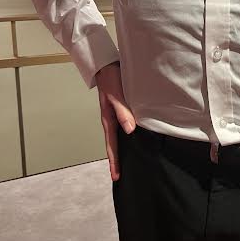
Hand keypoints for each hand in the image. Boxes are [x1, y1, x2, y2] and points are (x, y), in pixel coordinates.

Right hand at [95, 61, 135, 180]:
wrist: (106, 64)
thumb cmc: (111, 79)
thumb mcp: (117, 95)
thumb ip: (123, 112)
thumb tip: (130, 131)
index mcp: (108, 119)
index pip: (111, 145)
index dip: (114, 161)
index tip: (116, 176)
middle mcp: (111, 120)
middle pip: (113, 144)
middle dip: (116, 160)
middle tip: (119, 176)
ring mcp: (114, 115)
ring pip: (117, 137)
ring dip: (121, 149)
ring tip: (126, 162)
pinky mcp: (119, 108)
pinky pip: (122, 126)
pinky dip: (126, 136)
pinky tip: (133, 138)